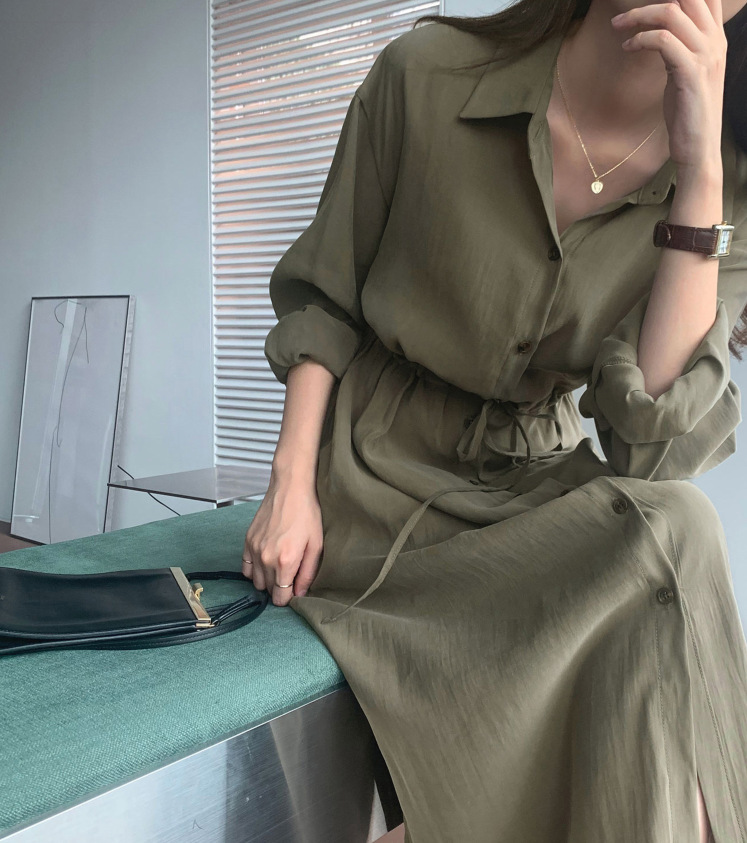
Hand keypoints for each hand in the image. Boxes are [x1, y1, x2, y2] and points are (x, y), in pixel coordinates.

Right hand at [241, 473, 322, 605]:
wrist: (290, 489)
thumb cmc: (306, 513)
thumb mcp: (316, 545)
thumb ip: (308, 573)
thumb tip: (300, 593)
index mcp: (286, 561)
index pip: (280, 597)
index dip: (288, 598)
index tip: (294, 590)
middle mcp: (266, 558)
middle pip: (268, 590)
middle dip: (280, 588)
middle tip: (291, 575)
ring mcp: (254, 549)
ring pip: (256, 582)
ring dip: (267, 580)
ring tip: (279, 567)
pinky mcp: (247, 541)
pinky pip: (245, 568)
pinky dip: (254, 570)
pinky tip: (266, 561)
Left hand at [611, 0, 727, 169]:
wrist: (699, 147)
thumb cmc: (688, 112)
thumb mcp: (687, 73)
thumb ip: (679, 49)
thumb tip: (659, 33)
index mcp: (717, 39)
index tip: (646, 4)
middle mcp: (716, 41)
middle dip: (650, 2)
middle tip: (623, 15)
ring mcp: (706, 55)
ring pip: (671, 12)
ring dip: (638, 16)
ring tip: (619, 27)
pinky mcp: (691, 73)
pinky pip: (661, 41)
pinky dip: (640, 39)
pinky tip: (628, 47)